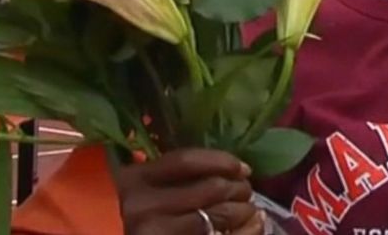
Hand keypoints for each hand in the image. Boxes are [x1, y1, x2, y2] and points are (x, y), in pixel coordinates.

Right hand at [117, 148, 263, 234]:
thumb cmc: (145, 215)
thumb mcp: (151, 188)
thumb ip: (178, 174)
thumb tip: (236, 168)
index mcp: (134, 179)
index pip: (185, 160)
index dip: (220, 160)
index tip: (242, 167)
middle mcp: (140, 207)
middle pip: (208, 188)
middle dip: (237, 187)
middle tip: (246, 191)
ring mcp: (153, 233)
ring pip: (217, 216)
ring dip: (243, 210)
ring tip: (248, 209)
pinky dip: (245, 231)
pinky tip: (252, 225)